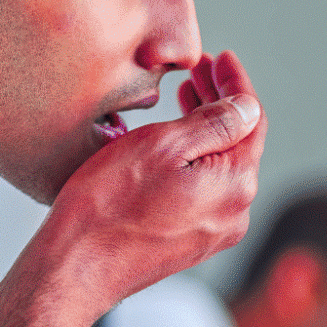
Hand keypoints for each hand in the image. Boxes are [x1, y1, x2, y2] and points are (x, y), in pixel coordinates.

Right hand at [50, 50, 265, 296]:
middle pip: (239, 141)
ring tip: (186, 96)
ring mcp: (213, 230)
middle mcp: (233, 212)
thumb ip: (215, 123)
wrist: (74, 267)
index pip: (252, 119)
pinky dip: (196, 154)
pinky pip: (206, 185)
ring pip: (221, 163)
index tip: (222, 58)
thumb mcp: (164, 144)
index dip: (237, 83)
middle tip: (200, 70)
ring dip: (207, 126)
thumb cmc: (109, 205)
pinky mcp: (190, 240)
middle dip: (222, 101)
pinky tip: (174, 139)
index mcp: (235, 184)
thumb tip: (247, 107)